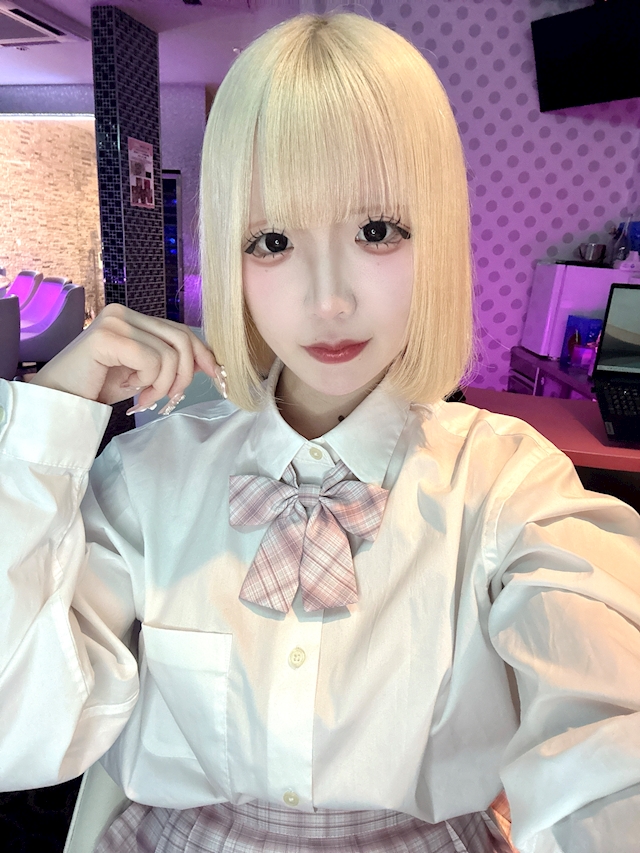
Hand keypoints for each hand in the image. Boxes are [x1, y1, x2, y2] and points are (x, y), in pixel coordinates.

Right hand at [29, 304, 222, 409]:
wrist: (59, 400)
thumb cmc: (96, 387)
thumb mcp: (141, 373)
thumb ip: (167, 362)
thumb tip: (208, 363)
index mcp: (132, 318)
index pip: (180, 330)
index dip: (203, 353)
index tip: (217, 376)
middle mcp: (124, 313)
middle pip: (182, 339)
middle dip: (186, 375)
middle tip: (169, 398)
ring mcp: (115, 322)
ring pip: (170, 355)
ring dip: (163, 385)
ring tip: (143, 397)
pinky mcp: (108, 337)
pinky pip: (152, 361)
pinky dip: (148, 382)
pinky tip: (130, 390)